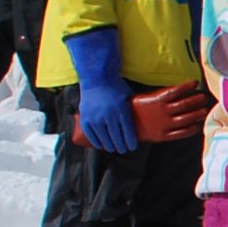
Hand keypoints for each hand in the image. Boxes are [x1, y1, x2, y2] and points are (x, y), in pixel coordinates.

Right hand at [66, 29, 137, 151]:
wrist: (97, 78)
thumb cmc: (116, 87)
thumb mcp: (129, 98)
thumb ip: (132, 110)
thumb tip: (142, 122)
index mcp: (122, 112)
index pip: (129, 134)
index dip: (131, 143)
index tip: (132, 147)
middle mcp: (109, 117)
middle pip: (117, 139)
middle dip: (121, 147)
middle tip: (123, 149)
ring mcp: (96, 119)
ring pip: (104, 140)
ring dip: (110, 146)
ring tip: (113, 148)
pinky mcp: (85, 119)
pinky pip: (91, 136)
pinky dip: (96, 142)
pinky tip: (101, 145)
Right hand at [131, 84, 213, 146]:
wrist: (122, 126)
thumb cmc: (135, 108)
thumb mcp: (146, 97)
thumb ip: (162, 95)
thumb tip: (179, 90)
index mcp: (157, 100)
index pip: (177, 90)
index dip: (188, 86)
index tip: (196, 83)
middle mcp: (163, 112)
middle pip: (184, 104)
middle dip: (197, 100)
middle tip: (204, 97)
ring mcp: (164, 124)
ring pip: (186, 119)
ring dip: (197, 114)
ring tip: (204, 110)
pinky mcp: (163, 136)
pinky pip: (181, 133)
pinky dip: (191, 130)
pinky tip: (196, 126)